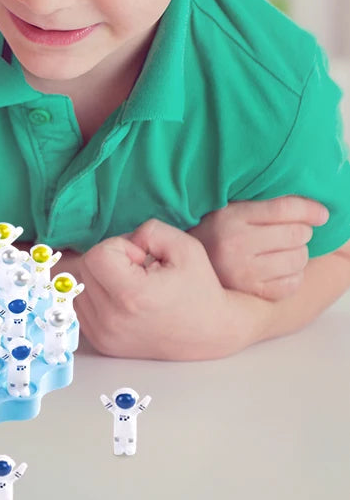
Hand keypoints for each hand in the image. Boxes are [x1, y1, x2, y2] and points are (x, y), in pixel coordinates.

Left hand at [74, 219, 248, 359]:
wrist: (211, 332)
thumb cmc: (199, 288)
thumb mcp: (185, 247)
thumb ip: (150, 231)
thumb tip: (125, 240)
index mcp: (132, 296)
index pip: (96, 255)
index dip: (118, 247)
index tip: (141, 259)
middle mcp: (113, 320)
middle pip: (83, 269)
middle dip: (107, 260)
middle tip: (138, 269)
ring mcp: (104, 335)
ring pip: (78, 287)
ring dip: (99, 278)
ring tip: (130, 284)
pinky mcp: (101, 343)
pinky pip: (79, 307)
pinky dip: (95, 296)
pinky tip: (120, 297)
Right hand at [187, 196, 327, 300]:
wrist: (179, 268)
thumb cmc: (212, 235)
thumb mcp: (228, 211)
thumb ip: (262, 205)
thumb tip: (315, 211)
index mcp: (229, 218)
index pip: (284, 209)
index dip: (310, 209)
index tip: (321, 213)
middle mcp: (235, 245)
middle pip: (297, 233)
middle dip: (300, 232)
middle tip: (288, 233)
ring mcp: (243, 271)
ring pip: (298, 259)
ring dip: (297, 254)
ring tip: (281, 251)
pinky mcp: (250, 293)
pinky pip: (292, 283)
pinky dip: (292, 276)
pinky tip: (277, 269)